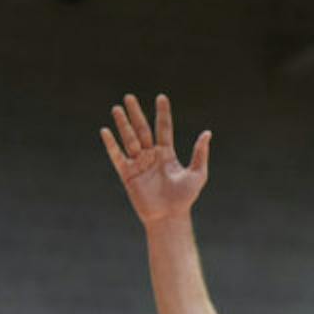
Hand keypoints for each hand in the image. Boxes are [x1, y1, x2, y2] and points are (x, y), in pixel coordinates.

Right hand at [100, 93, 209, 226]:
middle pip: (142, 129)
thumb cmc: (184, 198)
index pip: (163, 128)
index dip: (162, 113)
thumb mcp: (197, 174)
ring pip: (129, 139)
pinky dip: (111, 145)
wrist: (169, 217)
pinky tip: (105, 131)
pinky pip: (117, 156)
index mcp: (167, 154)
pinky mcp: (128, 174)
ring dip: (123, 124)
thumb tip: (207, 133)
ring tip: (117, 108)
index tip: (161, 98)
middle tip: (129, 97)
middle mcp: (151, 156)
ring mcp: (138, 164)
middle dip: (136, 113)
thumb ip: (200, 154)